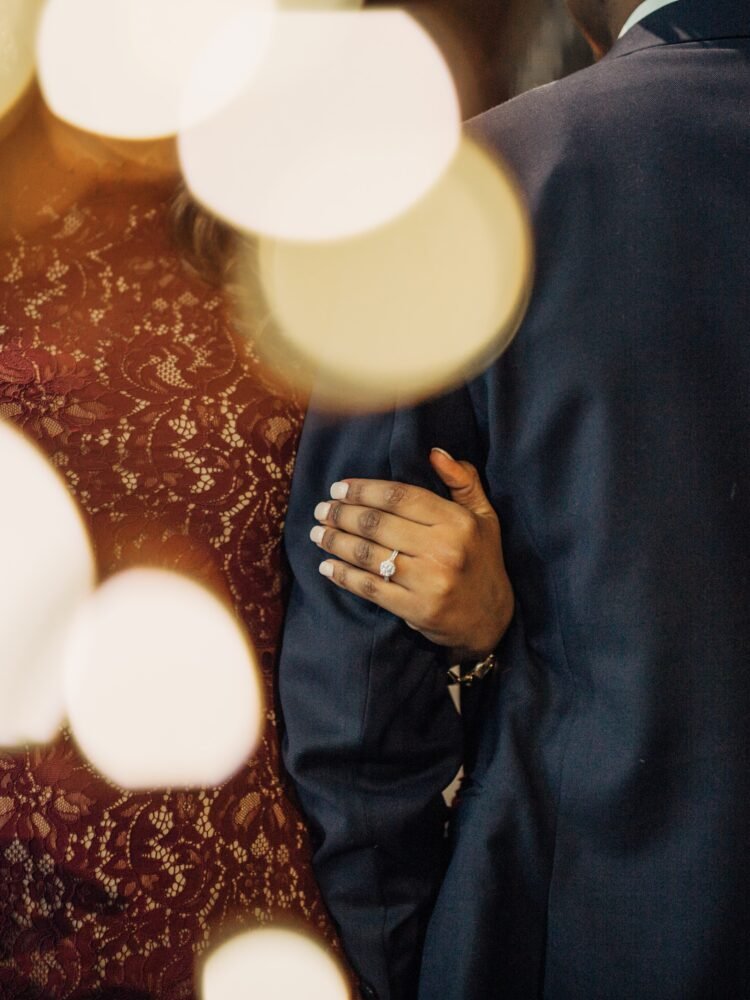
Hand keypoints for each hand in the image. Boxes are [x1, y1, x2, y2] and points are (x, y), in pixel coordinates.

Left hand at [309, 448, 513, 661]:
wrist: (492, 620)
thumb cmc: (482, 560)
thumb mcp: (483, 517)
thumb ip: (462, 481)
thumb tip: (434, 452)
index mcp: (457, 522)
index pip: (400, 496)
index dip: (364, 490)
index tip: (339, 488)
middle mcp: (444, 549)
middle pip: (378, 524)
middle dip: (342, 514)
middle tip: (322, 510)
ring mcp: (429, 582)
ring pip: (369, 554)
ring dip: (336, 542)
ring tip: (318, 533)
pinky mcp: (416, 610)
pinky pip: (370, 588)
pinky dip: (343, 576)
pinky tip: (327, 566)